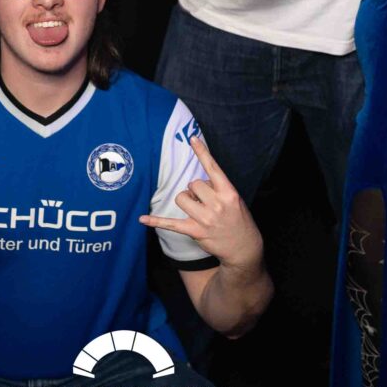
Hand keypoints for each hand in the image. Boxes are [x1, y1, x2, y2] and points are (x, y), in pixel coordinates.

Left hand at [140, 137, 263, 271]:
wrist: (244, 248)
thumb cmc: (239, 219)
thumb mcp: (235, 199)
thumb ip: (217, 188)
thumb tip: (196, 185)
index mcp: (229, 192)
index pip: (213, 168)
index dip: (202, 152)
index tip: (192, 138)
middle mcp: (217, 204)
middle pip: (193, 183)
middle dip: (195, 189)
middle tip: (205, 201)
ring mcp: (205, 218)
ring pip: (182, 197)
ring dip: (186, 200)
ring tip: (196, 209)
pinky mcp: (195, 231)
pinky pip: (171, 223)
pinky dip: (156, 221)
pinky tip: (142, 219)